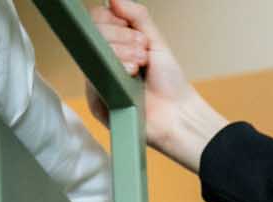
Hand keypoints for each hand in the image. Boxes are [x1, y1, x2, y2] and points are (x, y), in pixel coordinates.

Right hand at [85, 0, 218, 163]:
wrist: (178, 115)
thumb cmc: (170, 84)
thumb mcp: (155, 41)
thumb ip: (137, 16)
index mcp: (115, 46)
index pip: (97, 20)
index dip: (114, 20)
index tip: (138, 34)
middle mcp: (104, 62)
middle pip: (94, 32)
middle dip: (122, 37)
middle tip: (143, 54)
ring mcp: (99, 81)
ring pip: (94, 52)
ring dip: (122, 52)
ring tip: (140, 66)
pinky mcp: (98, 103)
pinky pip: (93, 76)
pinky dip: (114, 69)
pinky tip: (130, 75)